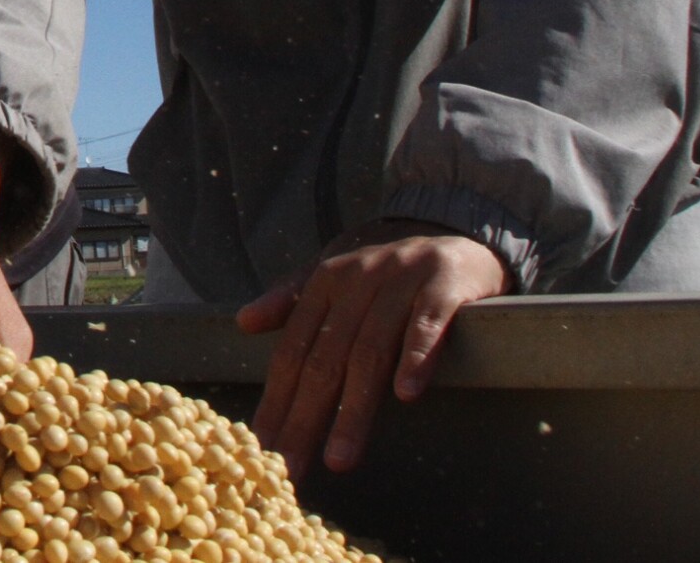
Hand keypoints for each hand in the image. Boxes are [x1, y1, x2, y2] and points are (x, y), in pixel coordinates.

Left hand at [236, 219, 508, 478]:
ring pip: (371, 352)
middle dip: (304, 418)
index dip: (275, 401)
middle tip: (290, 470)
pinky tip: (406, 395)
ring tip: (339, 458)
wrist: (457, 228)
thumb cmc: (389, 268)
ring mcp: (401, 282)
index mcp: (325, 283)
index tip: (260, 450)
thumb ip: (291, 300)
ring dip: (354, 409)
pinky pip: (427, 326)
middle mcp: (357, 281)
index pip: (293, 351)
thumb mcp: (336, 275)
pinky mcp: (444, 285)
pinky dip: (416, 358)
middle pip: (325, 359)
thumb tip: (243, 322)